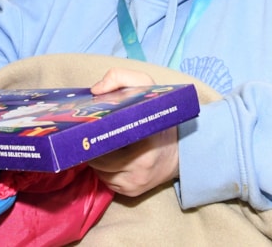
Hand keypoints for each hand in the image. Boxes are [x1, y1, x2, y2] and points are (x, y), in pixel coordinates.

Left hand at [86, 69, 179, 196]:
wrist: (182, 152)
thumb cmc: (160, 117)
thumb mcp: (146, 87)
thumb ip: (120, 78)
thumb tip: (95, 90)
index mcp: (147, 138)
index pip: (110, 136)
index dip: (95, 131)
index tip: (89, 124)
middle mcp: (141, 166)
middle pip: (98, 157)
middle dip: (92, 144)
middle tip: (89, 132)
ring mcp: (136, 182)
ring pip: (99, 171)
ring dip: (95, 157)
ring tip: (99, 143)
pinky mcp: (131, 193)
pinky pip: (106, 181)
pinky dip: (102, 170)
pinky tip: (108, 156)